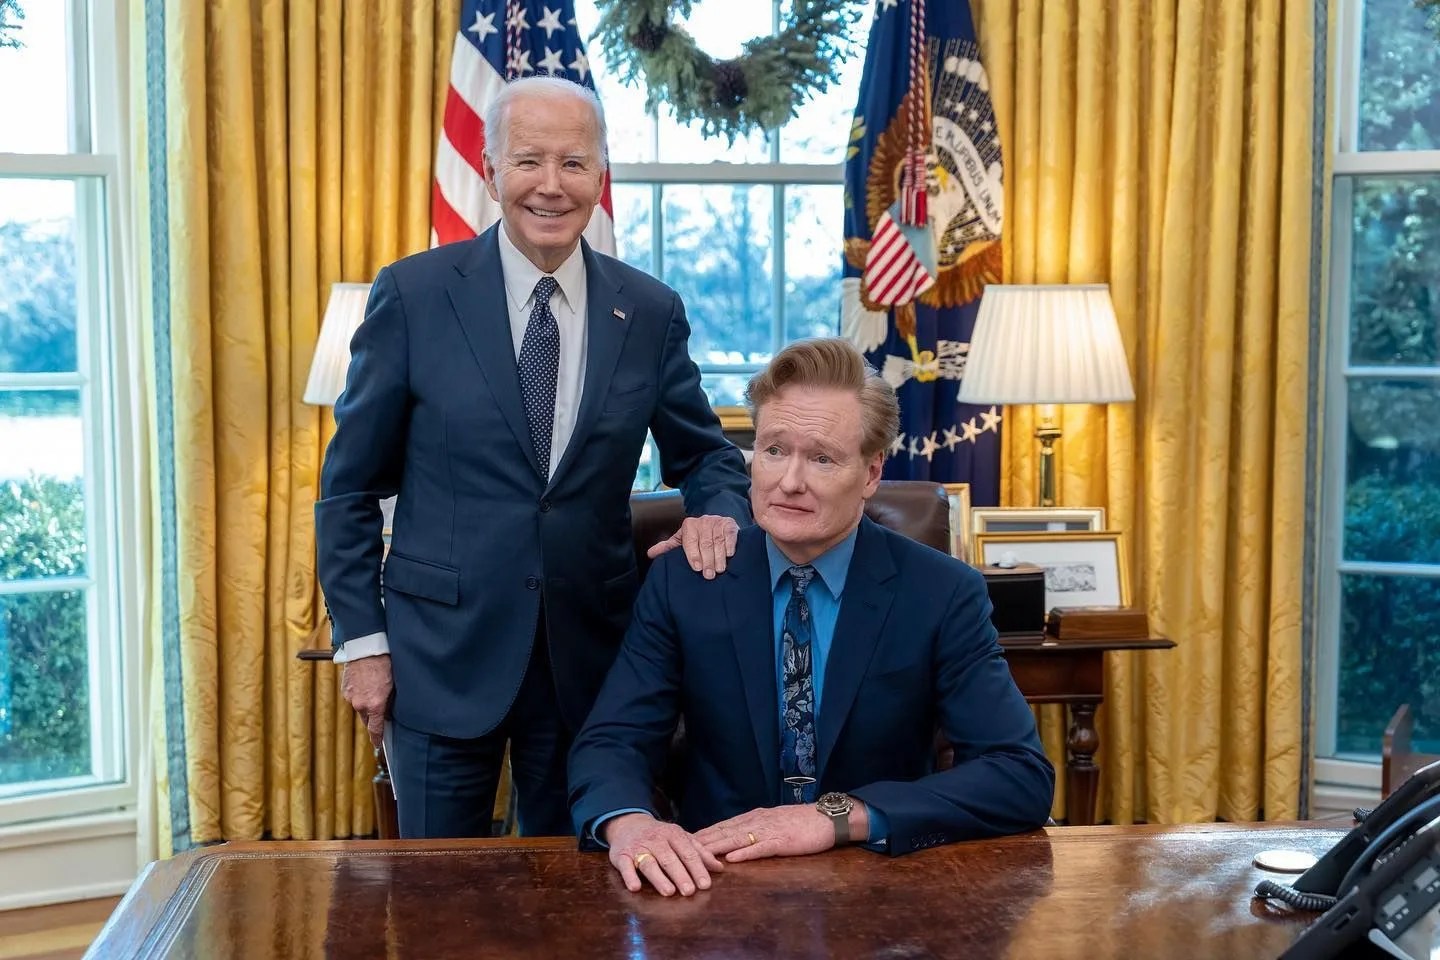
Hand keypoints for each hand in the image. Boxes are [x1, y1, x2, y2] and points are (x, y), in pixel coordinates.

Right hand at [341, 654, 392, 746]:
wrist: (366, 648)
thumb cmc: (384, 663)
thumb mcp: (394, 685)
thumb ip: (391, 701)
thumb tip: (389, 711)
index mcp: (375, 705)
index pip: (375, 729)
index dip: (377, 738)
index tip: (378, 744)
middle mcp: (360, 704)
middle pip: (367, 719)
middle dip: (373, 719)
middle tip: (382, 713)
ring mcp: (351, 697)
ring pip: (360, 708)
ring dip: (366, 705)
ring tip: (375, 691)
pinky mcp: (345, 689)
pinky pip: (354, 698)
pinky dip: (360, 695)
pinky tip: (367, 685)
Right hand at [602, 812, 724, 895]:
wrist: (628, 824)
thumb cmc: (660, 836)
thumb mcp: (680, 838)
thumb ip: (699, 852)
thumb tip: (719, 868)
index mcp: (673, 834)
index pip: (688, 852)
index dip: (697, 868)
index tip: (705, 885)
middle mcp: (656, 839)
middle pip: (669, 858)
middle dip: (680, 875)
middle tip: (690, 891)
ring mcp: (638, 847)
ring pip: (649, 863)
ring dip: (659, 878)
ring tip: (669, 892)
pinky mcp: (621, 855)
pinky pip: (624, 865)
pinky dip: (629, 876)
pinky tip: (635, 887)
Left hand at [646, 514, 738, 579]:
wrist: (716, 523)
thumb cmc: (697, 537)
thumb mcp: (682, 540)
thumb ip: (668, 547)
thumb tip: (650, 554)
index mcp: (689, 525)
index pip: (690, 541)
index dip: (693, 555)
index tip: (696, 568)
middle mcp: (703, 521)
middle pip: (705, 543)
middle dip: (707, 560)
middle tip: (709, 575)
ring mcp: (717, 522)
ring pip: (718, 541)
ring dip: (719, 557)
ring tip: (720, 570)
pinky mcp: (730, 524)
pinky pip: (730, 535)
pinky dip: (730, 545)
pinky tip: (730, 555)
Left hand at [695, 805, 836, 862]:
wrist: (827, 818)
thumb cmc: (802, 822)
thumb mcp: (774, 822)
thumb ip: (755, 829)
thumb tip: (736, 838)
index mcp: (755, 817)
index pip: (724, 826)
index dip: (704, 833)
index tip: (685, 840)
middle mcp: (758, 821)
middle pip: (725, 831)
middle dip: (703, 840)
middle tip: (681, 847)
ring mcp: (769, 831)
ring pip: (737, 838)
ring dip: (717, 846)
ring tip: (698, 853)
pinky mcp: (782, 841)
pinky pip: (760, 848)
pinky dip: (745, 853)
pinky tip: (731, 858)